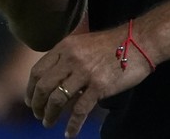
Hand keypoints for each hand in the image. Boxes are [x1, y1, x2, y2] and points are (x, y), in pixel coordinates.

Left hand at [26, 27, 153, 137]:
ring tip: (48, 123)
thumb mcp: (83, 43)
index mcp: (65, 47)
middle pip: (43, 87)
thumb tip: (53, 80)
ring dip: (50, 115)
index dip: (30, 89)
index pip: (38, 71)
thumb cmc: (112, 44)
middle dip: (37, 105)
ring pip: (57, 100)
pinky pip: (79, 110)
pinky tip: (69, 133)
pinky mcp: (99, 86)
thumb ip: (66, 58)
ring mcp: (85, 73)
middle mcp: (71, 59)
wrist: (139, 41)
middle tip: (37, 115)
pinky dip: (72, 124)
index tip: (30, 100)